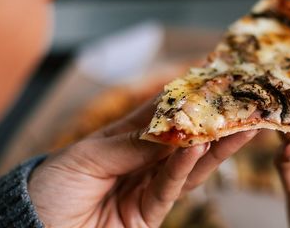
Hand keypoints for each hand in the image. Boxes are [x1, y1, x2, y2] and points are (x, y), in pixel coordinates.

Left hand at [29, 99, 256, 227]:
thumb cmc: (49, 189)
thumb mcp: (86, 157)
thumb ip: (131, 145)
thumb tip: (172, 127)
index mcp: (122, 141)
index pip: (159, 114)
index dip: (184, 96)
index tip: (210, 76)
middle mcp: (140, 162)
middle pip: (183, 139)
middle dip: (211, 121)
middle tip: (239, 101)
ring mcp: (146, 189)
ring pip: (189, 165)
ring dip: (214, 145)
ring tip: (239, 124)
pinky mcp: (148, 215)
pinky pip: (171, 189)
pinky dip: (186, 167)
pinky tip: (201, 147)